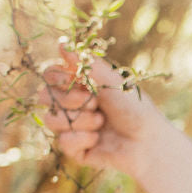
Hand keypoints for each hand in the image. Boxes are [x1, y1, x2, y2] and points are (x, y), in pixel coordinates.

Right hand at [41, 49, 160, 174]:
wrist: (147, 141)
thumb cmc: (134, 108)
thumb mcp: (111, 81)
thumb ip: (86, 63)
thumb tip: (62, 44)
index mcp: (78, 85)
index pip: (50, 76)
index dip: (56, 77)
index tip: (71, 79)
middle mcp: (70, 105)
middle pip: (45, 97)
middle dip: (70, 100)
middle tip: (95, 104)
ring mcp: (70, 127)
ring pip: (51, 120)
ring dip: (79, 120)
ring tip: (101, 122)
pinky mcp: (73, 148)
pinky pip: (63, 142)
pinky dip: (83, 139)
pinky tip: (98, 140)